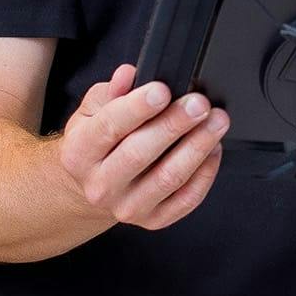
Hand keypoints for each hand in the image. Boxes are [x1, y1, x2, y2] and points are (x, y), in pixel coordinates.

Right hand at [57, 63, 228, 229]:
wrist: (94, 188)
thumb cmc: (97, 143)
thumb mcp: (92, 112)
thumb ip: (110, 91)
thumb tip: (127, 75)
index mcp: (78, 154)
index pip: (108, 128)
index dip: (137, 107)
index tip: (162, 90)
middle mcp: (100, 186)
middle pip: (139, 153)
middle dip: (174, 124)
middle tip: (199, 104)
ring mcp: (127, 207)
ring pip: (168, 178)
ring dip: (197, 147)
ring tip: (216, 122)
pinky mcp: (153, 220)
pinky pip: (186, 200)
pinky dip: (205, 173)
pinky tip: (213, 149)